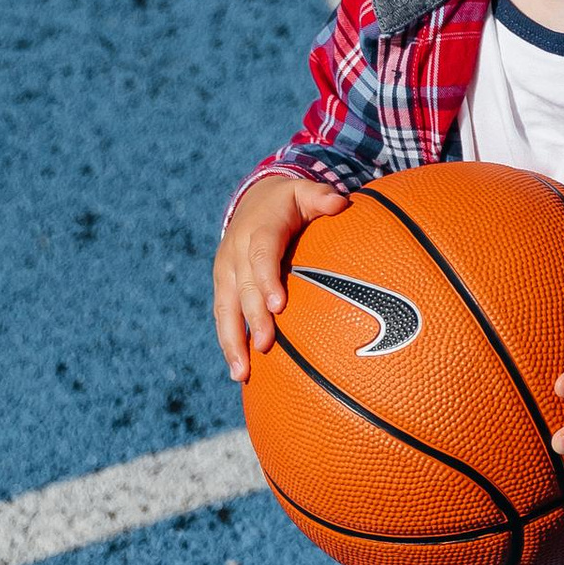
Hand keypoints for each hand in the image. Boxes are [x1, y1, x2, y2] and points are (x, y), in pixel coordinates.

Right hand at [213, 174, 347, 382]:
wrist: (251, 199)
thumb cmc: (288, 202)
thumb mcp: (304, 192)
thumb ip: (321, 196)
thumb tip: (341, 202)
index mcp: (258, 230)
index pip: (261, 255)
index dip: (267, 279)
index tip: (278, 306)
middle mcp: (236, 252)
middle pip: (243, 288)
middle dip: (252, 319)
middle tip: (264, 346)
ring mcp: (225, 271)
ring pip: (225, 309)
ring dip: (231, 341)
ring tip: (241, 373)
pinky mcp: (222, 286)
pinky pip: (223, 316)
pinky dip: (228, 342)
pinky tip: (239, 371)